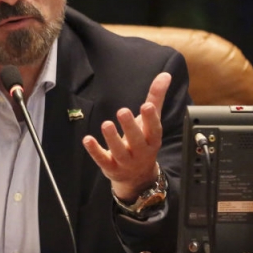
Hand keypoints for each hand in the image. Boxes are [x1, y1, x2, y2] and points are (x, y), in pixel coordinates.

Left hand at [82, 72, 170, 201]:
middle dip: (130, 126)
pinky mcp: (111, 167)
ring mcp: (126, 161)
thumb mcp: (151, 121)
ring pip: (119, 151)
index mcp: (152, 139)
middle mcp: (141, 152)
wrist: (138, 176)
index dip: (151, 118)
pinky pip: (102, 160)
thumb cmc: (144, 141)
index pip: (154, 129)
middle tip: (122, 111)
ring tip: (106, 124)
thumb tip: (165, 75)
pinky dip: (95, 151)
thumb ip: (156, 98)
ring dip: (112, 138)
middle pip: (136, 140)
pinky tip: (87, 139)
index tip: (147, 105)